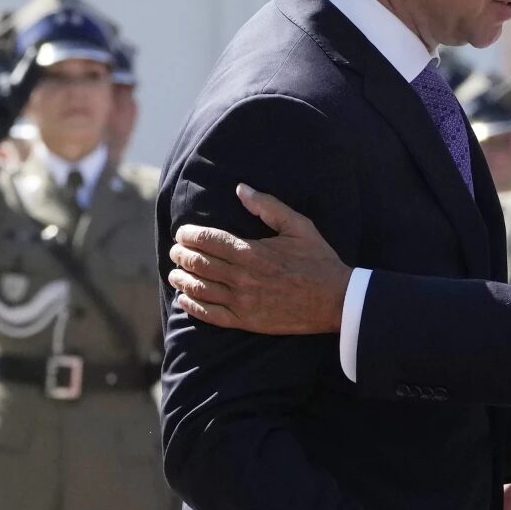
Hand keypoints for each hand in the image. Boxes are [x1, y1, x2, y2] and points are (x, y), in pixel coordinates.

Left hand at [168, 184, 350, 333]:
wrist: (335, 301)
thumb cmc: (318, 260)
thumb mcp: (298, 226)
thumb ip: (268, 206)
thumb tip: (241, 189)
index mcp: (252, 251)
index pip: (208, 240)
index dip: (189, 235)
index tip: (182, 233)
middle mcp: (242, 277)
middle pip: (199, 263)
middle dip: (181, 255)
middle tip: (175, 252)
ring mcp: (242, 301)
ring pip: (200, 289)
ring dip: (182, 279)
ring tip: (174, 273)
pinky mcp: (246, 320)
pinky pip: (210, 315)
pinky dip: (192, 306)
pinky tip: (184, 299)